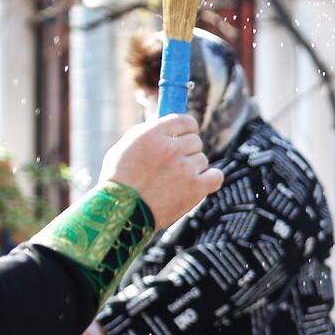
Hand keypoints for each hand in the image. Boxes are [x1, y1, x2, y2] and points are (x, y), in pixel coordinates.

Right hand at [100, 113, 222, 227]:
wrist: (121, 214)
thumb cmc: (118, 182)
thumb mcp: (123, 148)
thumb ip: (145, 133)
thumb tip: (162, 122)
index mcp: (152, 134)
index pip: (184, 120)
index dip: (187, 128)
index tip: (187, 134)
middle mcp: (171, 148)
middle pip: (195, 140)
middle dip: (187, 150)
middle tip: (175, 164)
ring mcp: (185, 168)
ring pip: (202, 160)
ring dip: (193, 168)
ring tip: (175, 182)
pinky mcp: (196, 188)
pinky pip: (216, 176)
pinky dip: (211, 179)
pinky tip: (201, 183)